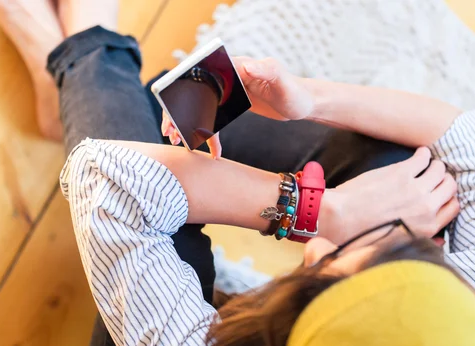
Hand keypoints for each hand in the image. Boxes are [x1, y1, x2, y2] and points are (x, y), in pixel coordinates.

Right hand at [161, 56, 312, 157]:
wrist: (305, 104)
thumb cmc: (296, 93)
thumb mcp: (283, 83)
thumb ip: (267, 71)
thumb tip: (247, 65)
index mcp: (236, 66)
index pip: (201, 73)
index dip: (183, 89)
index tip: (173, 108)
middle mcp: (229, 75)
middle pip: (195, 91)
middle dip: (179, 111)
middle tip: (170, 131)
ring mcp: (229, 89)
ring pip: (200, 105)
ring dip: (187, 123)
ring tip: (178, 140)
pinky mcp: (233, 102)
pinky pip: (212, 116)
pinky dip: (208, 133)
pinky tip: (212, 151)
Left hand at [319, 147, 459, 244]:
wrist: (340, 218)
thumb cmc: (363, 233)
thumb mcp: (397, 243)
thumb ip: (421, 240)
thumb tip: (439, 242)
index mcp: (427, 228)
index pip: (453, 207)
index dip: (447, 198)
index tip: (439, 193)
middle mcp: (426, 208)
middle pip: (450, 186)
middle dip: (443, 180)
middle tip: (434, 176)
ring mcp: (416, 189)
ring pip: (441, 170)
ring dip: (435, 165)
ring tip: (426, 165)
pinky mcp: (402, 172)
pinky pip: (423, 157)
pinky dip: (423, 154)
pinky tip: (419, 155)